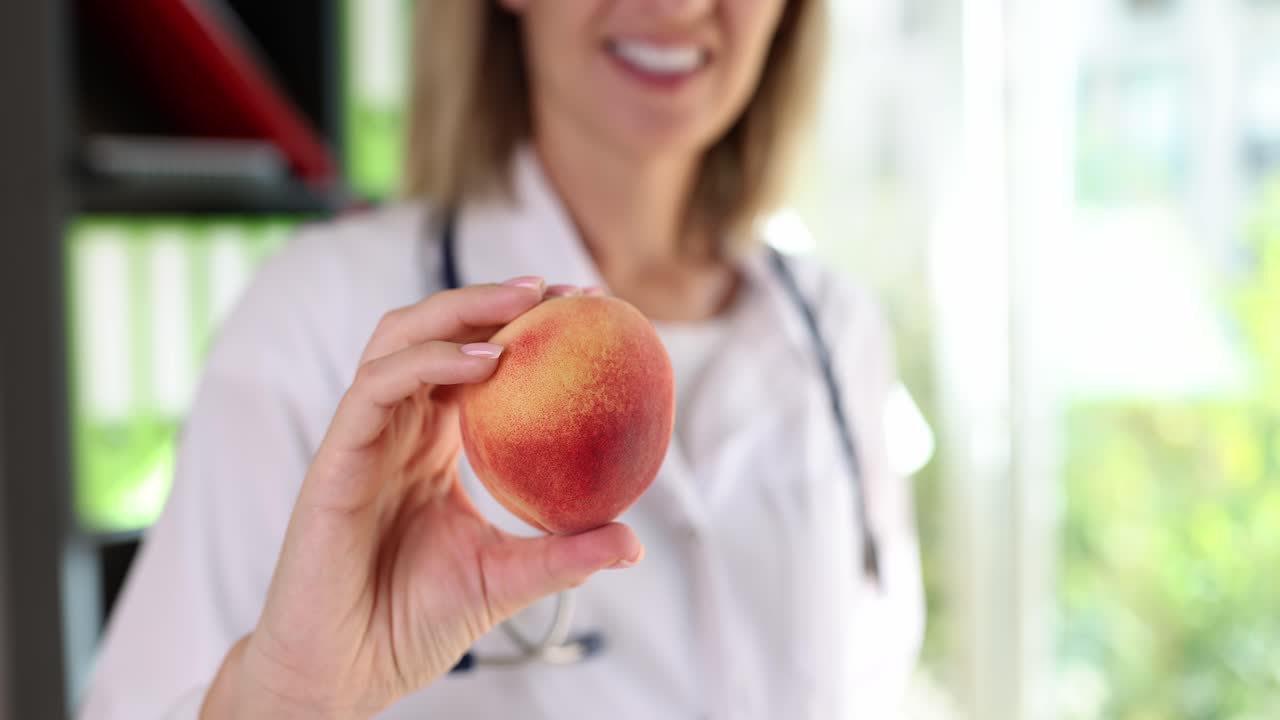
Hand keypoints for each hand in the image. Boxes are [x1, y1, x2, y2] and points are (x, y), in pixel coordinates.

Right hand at [201, 278, 642, 718]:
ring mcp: (365, 438)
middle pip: (435, 331)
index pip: (476, 362)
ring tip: (524, 303)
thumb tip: (634, 541)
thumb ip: (562, 554)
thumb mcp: (506, 580)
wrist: (348, 672)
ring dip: (460, 310)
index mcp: (433, 444)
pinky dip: (427, 361)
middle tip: (559, 291)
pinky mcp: (337, 458)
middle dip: (493, 298)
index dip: (523, 327)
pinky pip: (376, 388)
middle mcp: (398, 429)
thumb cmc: (414, 623)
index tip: (586, 312)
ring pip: (400, 339)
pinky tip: (484, 360)